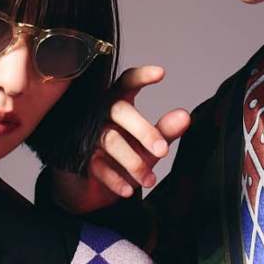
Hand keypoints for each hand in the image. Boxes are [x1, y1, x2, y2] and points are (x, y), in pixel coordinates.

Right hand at [48, 64, 190, 214]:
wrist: (94, 186)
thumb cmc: (124, 154)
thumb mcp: (148, 143)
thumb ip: (165, 130)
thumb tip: (185, 116)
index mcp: (118, 102)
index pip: (127, 82)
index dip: (141, 76)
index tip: (161, 73)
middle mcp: (100, 113)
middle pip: (120, 111)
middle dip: (144, 131)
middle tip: (163, 151)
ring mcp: (88, 135)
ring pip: (110, 140)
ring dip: (133, 163)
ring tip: (150, 180)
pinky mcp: (79, 157)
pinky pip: (97, 166)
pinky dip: (115, 180)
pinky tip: (128, 190)